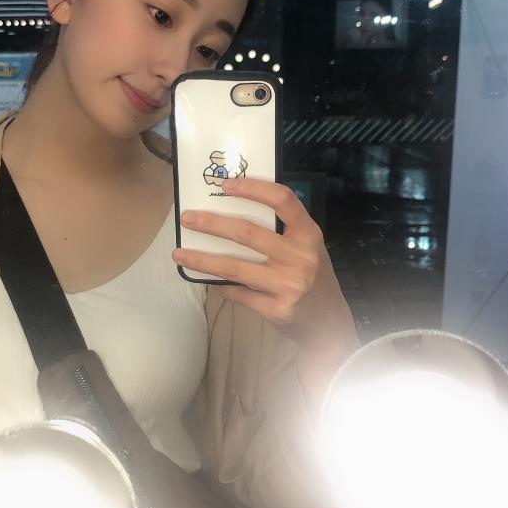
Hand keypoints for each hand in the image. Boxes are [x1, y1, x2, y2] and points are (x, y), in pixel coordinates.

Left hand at [171, 175, 343, 343]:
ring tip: (179, 253)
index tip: (225, 185)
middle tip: (186, 218)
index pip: (283, 200)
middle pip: (248, 233)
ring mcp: (288, 285)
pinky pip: (238, 293)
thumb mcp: (307, 247)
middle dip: (211, 224)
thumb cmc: (311, 275)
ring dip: (202, 259)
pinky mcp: (277, 309)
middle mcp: (300, 257)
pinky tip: (208, 280)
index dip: (253, 189)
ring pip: (234, 267)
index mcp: (308, 234)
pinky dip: (220, 286)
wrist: (328, 323)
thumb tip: (231, 210)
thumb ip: (282, 230)